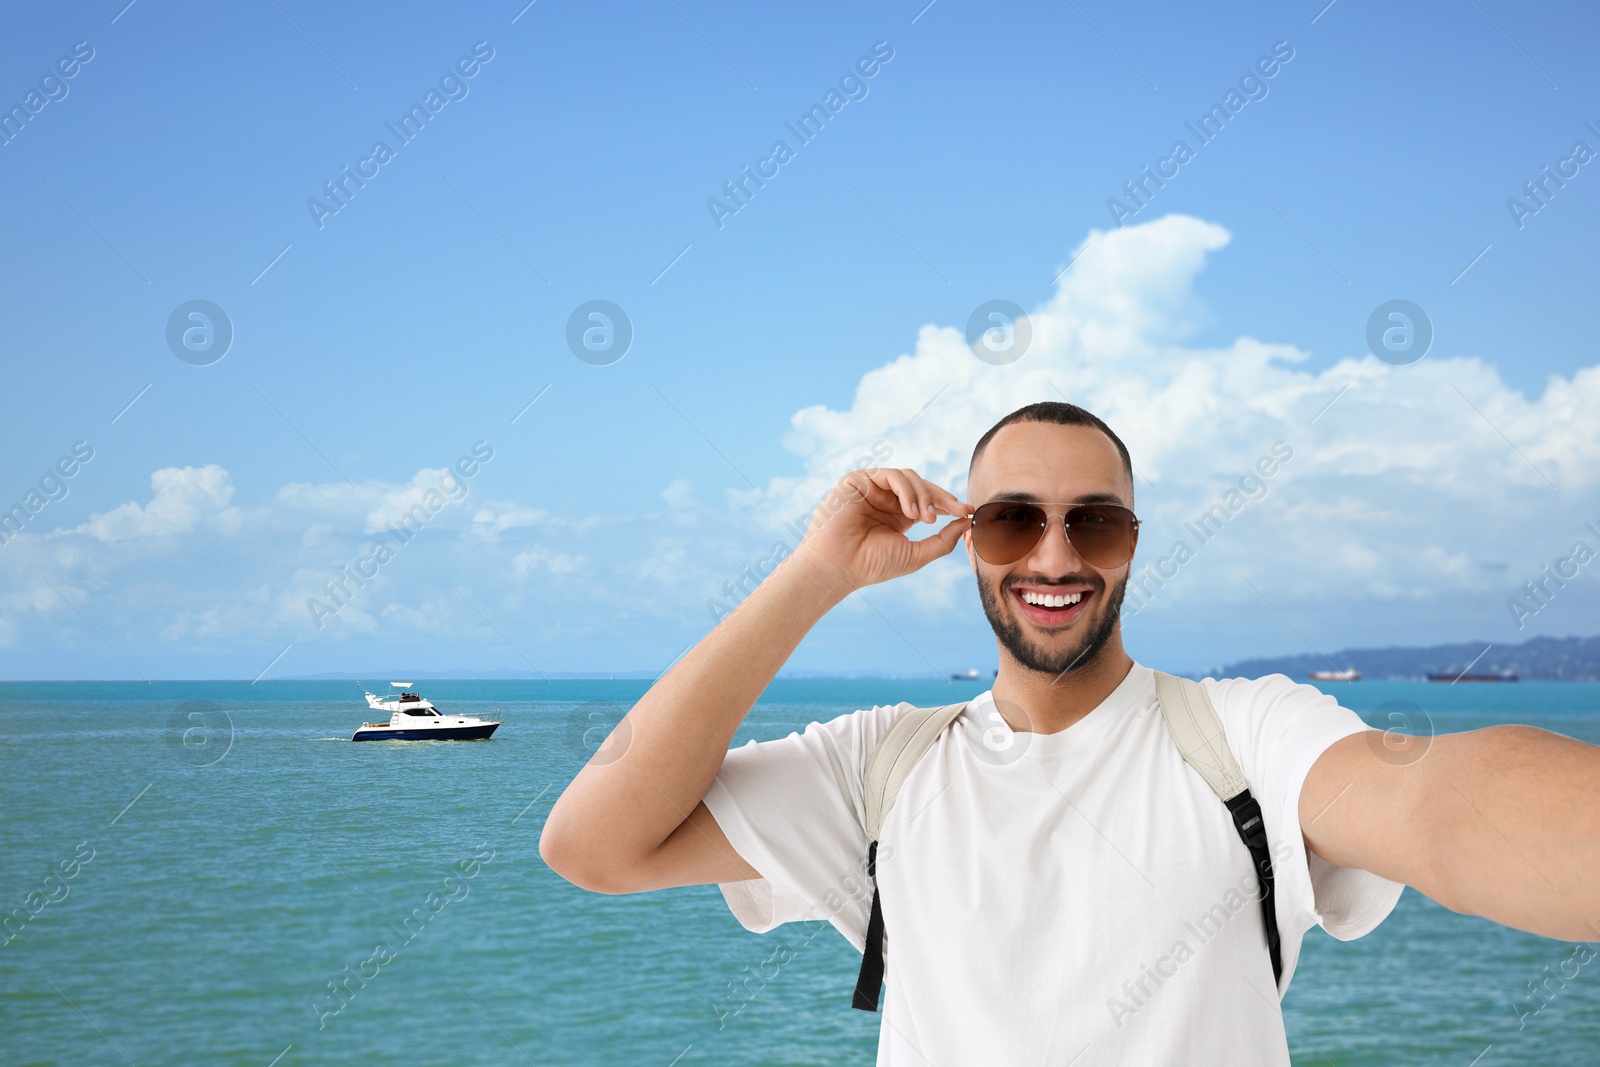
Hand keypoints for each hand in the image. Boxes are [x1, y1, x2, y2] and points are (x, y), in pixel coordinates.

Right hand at [790, 467, 972, 592]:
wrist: (839, 566)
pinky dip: (906, 490)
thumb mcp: (916, 554)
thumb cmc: (872, 565)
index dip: (949, 504)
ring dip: (924, 495)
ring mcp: (872, 488)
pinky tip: (911, 511)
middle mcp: (886, 499)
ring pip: (909, 477)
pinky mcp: (858, 480)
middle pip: (922, 486)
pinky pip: (891, 475)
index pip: (929, 501)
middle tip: (958, 510)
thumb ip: (943, 540)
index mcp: (898, 516)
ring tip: (927, 518)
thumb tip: (966, 523)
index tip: (968, 512)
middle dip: (943, 497)